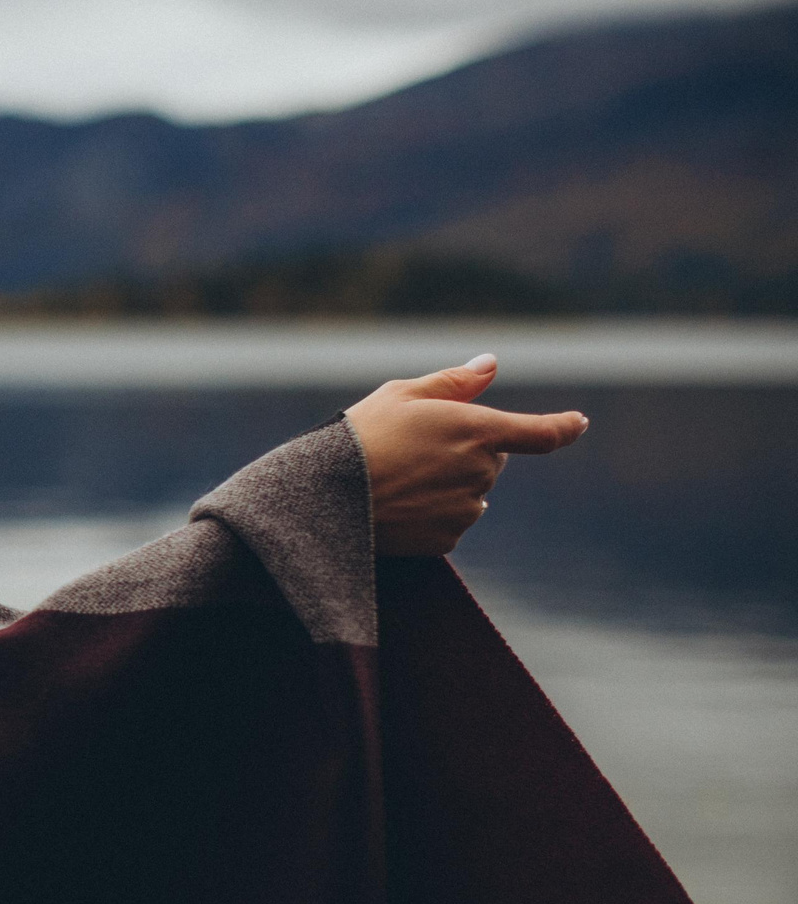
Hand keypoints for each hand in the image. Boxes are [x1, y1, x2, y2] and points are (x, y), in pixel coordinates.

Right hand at [344, 354, 586, 556]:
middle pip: (492, 460)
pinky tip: (400, 504)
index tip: (579, 424)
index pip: (541, 433)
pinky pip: (452, 522)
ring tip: (400, 479)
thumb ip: (455, 382)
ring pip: (472, 493)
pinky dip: (433, 513)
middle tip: (415, 448)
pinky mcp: (447, 540)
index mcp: (478, 430)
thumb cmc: (360, 437)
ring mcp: (467, 510)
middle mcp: (481, 472)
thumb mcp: (401, 395)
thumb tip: (491, 363)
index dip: (564, 427)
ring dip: (450, 484)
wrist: (325, 498)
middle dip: (467, 452)